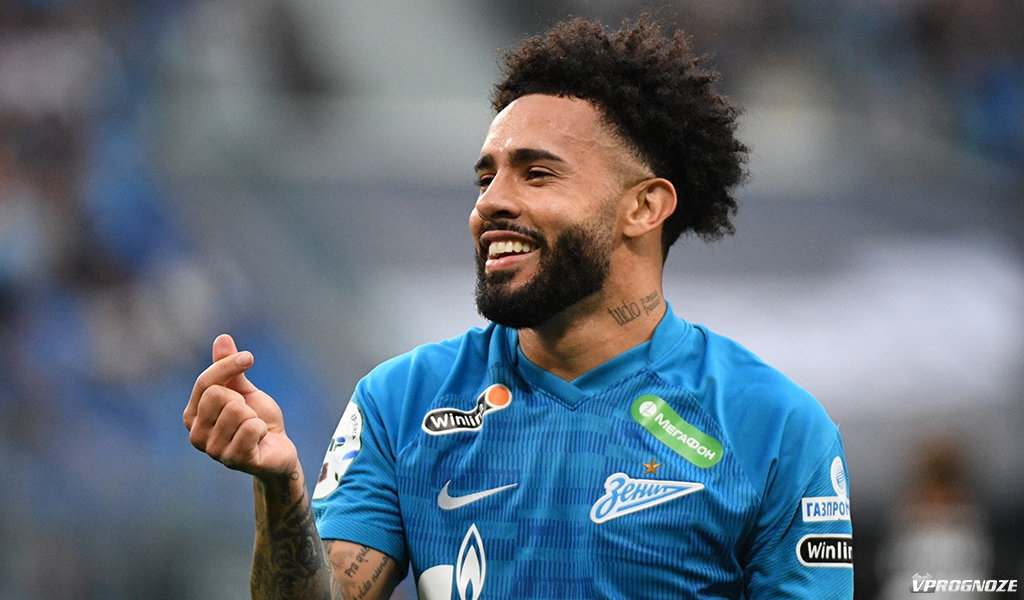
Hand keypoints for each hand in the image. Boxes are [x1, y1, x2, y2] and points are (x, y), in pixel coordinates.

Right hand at [184, 334, 298, 477]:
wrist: (278, 448)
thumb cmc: (257, 418)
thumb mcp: (243, 390)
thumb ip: (228, 368)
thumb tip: (222, 338)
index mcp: (192, 415)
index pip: (205, 382)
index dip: (229, 365)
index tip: (249, 357)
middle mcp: (196, 435)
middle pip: (218, 395)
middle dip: (242, 399)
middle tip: (249, 414)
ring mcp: (213, 451)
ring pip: (237, 411)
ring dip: (254, 416)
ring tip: (253, 428)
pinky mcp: (234, 461)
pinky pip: (251, 429)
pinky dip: (262, 429)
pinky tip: (260, 439)